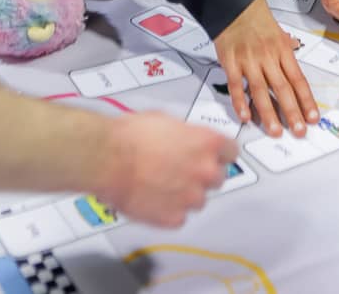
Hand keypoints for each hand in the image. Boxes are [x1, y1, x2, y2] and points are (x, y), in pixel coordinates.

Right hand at [98, 112, 236, 227]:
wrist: (107, 158)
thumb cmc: (130, 136)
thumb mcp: (165, 120)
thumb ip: (186, 134)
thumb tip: (186, 140)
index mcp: (207, 143)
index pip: (231, 152)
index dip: (219, 153)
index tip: (213, 156)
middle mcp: (206, 172)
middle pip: (217, 177)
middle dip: (201, 174)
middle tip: (180, 170)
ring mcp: (192, 198)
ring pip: (198, 199)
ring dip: (185, 194)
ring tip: (161, 184)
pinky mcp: (174, 218)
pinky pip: (179, 216)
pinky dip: (168, 210)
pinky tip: (153, 197)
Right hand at [212, 0, 316, 136]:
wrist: (233, 4)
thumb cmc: (255, 17)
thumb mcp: (279, 31)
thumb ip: (287, 50)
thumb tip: (295, 63)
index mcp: (282, 50)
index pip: (298, 80)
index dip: (306, 100)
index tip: (313, 117)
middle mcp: (268, 57)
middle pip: (282, 88)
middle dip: (292, 112)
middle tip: (299, 131)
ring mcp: (249, 60)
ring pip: (260, 90)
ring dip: (269, 113)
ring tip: (275, 131)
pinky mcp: (230, 62)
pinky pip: (236, 85)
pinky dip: (240, 102)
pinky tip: (246, 116)